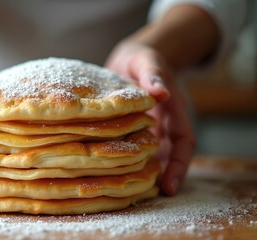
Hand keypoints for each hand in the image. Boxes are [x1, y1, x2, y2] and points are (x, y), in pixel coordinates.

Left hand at [105, 42, 195, 194]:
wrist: (129, 59)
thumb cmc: (142, 59)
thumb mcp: (148, 62)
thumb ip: (153, 75)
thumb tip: (160, 94)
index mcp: (173, 112)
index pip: (183, 143)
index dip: (179, 166)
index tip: (169, 186)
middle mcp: (161, 125)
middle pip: (166, 157)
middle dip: (159, 178)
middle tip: (145, 198)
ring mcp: (144, 129)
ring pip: (145, 156)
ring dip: (138, 173)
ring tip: (122, 191)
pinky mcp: (127, 129)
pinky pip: (125, 148)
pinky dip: (119, 160)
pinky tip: (104, 171)